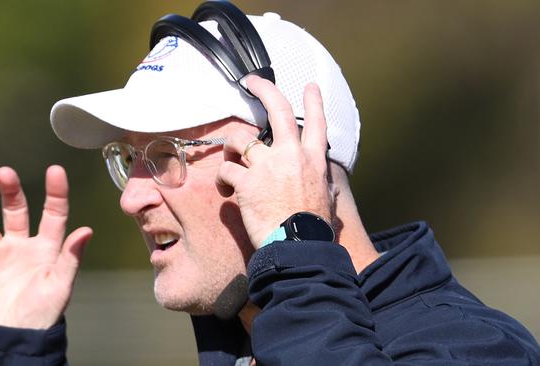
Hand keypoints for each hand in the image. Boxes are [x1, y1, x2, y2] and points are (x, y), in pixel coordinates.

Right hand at [0, 165, 91, 328]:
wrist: (14, 338)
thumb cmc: (43, 312)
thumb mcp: (61, 283)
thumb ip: (71, 257)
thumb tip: (86, 230)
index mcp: (46, 247)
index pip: (53, 214)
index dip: (55, 192)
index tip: (55, 171)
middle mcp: (21, 245)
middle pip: (16, 211)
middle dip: (10, 192)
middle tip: (5, 173)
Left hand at [217, 76, 332, 247]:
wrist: (298, 246)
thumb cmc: (314, 230)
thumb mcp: (328, 203)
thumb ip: (325, 188)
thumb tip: (330, 188)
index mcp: (314, 161)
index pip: (317, 123)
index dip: (314, 102)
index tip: (310, 86)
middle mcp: (292, 156)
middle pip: (278, 110)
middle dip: (264, 89)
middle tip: (251, 81)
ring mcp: (267, 166)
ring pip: (240, 138)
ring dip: (230, 148)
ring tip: (229, 162)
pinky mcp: (246, 182)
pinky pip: (226, 170)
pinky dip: (222, 179)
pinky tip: (224, 191)